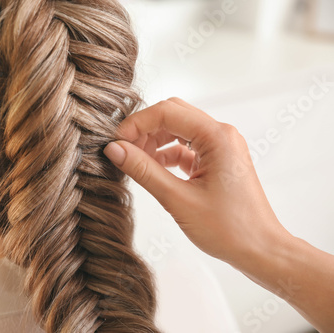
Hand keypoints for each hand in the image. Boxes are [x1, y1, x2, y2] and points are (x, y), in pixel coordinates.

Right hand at [104, 98, 290, 266]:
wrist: (260, 250)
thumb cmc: (229, 229)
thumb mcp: (178, 199)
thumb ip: (144, 171)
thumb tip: (114, 150)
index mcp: (217, 137)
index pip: (166, 112)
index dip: (136, 124)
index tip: (115, 143)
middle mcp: (221, 134)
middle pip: (172, 115)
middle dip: (143, 129)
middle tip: (121, 150)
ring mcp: (220, 146)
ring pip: (177, 129)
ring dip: (153, 141)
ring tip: (133, 161)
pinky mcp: (217, 160)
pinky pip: (185, 147)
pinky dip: (165, 154)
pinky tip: (150, 169)